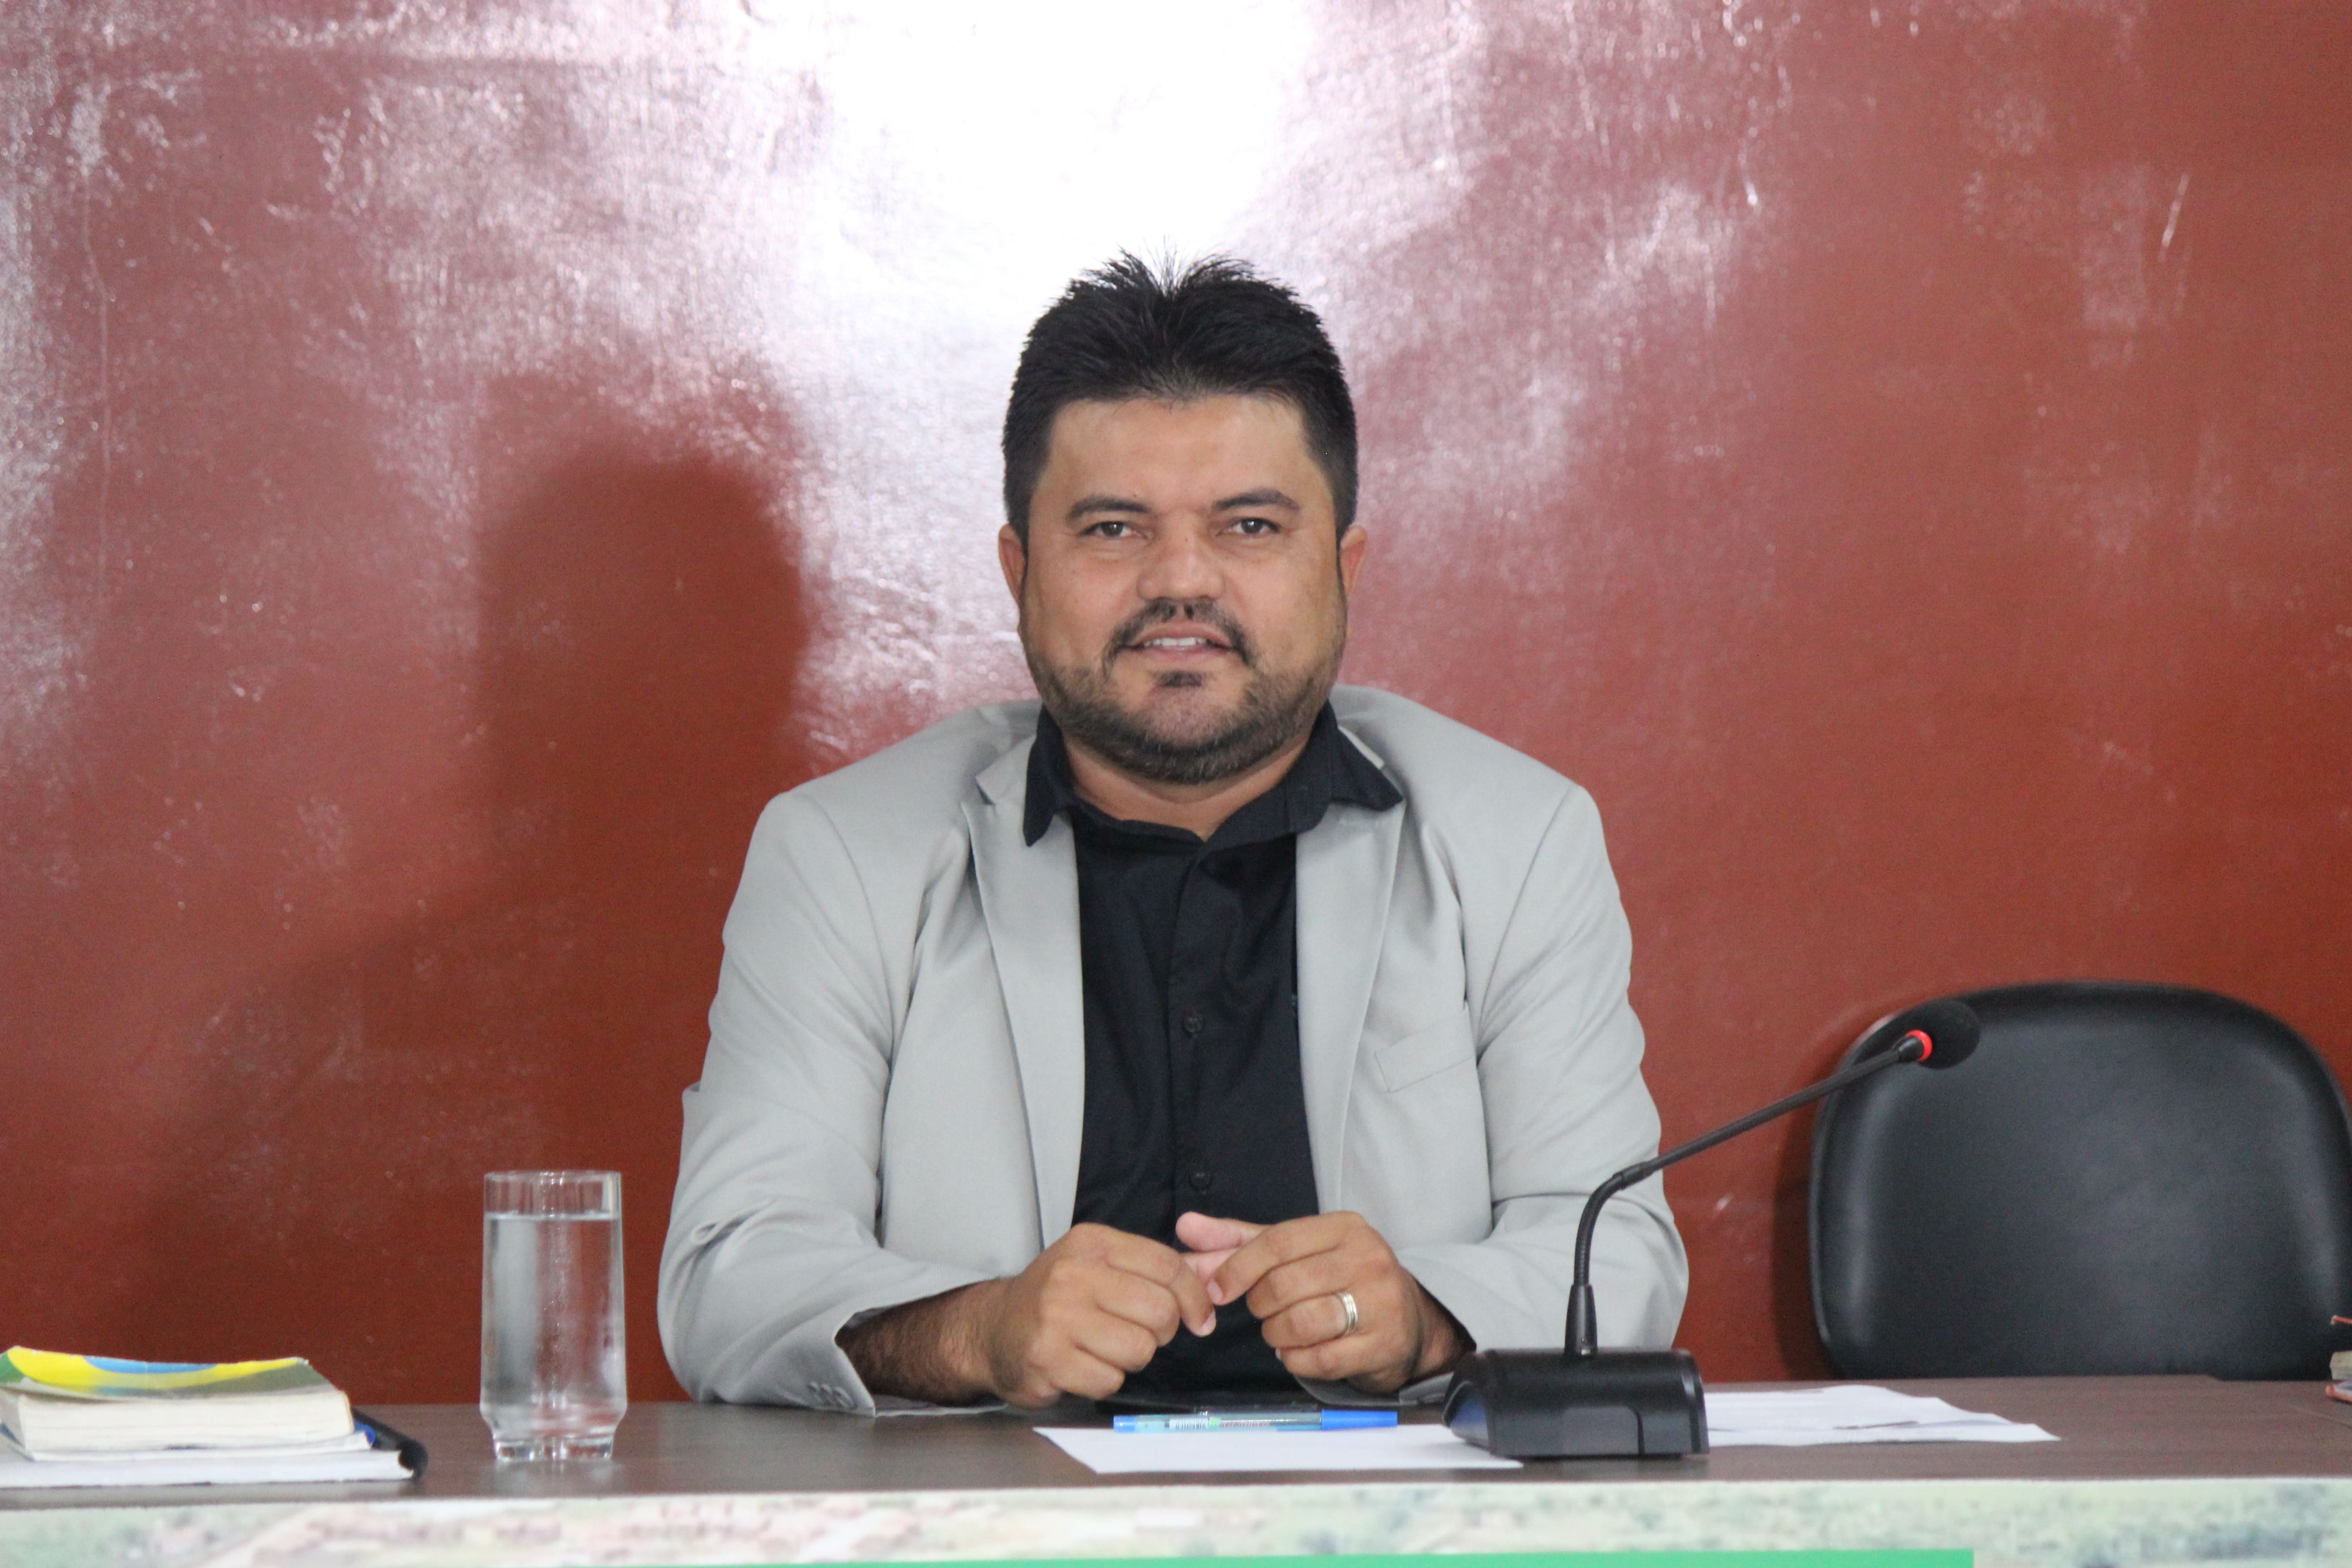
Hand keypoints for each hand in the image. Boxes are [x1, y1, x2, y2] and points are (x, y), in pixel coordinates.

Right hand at [844, 1223, 1217, 1408]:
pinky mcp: (1047, 1359)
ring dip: (1130, 1359)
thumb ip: (1152, 1271)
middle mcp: (1072, 1274)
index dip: (1195, 1298)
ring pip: (1139, 1350)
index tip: (1201, 1319)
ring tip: (1102, 1348)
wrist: (993, 1330)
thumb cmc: (1057, 1299)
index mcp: (1091, 1243)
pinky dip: (1103, 1380)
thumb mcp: (1098, 1266)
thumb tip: (1213, 1284)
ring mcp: (1056, 1317)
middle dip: (1159, 1332)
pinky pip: (1109, 1380)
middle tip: (1136, 1333)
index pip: (1167, 1266)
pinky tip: (1081, 1366)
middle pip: (1160, 1311)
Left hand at [1175, 1211, 1468, 1392]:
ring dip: (1276, 1335)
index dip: (1238, 1267)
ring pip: (1300, 1323)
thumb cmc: (1339, 1280)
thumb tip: (1185, 1226)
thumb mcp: (1293, 1252)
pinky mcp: (1383, 1344)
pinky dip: (1297, 1360)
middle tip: (1263, 1312)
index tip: (1217, 1290)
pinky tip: (1299, 1352)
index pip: (1277, 1242)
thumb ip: (1238, 1241)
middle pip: (1283, 1285)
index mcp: (1344, 1228)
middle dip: (1259, 1306)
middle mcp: (1368, 1258)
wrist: (1408, 1321)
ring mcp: (1380, 1302)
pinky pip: (1319, 1358)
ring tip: (1281, 1332)